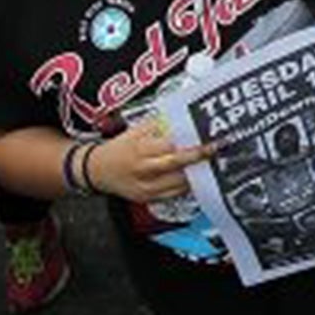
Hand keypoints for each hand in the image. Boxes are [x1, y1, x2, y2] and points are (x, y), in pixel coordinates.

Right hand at [89, 120, 214, 203]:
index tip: (208, 137)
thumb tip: (185, 115)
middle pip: (176, 165)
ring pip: (177, 183)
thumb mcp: (137, 130)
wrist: (96, 171)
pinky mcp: (147, 198)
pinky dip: (187, 186)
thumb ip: (161, 123)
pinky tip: (198, 176)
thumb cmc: (120, 147)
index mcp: (139, 149)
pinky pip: (173, 194)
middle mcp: (142, 170)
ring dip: (197, 173)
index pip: (170, 146)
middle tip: (217, 150)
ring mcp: (145, 187)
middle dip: (198, 158)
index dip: (190, 143)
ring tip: (213, 163)